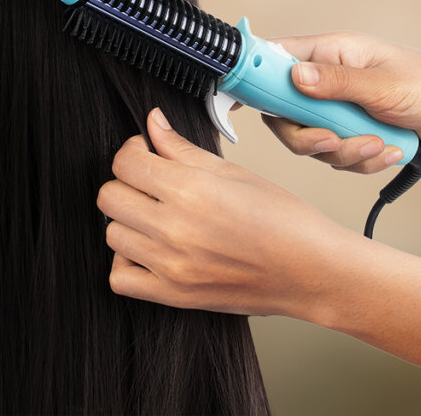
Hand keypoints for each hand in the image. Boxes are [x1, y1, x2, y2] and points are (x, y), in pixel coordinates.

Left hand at [97, 108, 355, 317]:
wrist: (310, 271)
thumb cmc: (284, 220)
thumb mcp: (234, 173)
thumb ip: (183, 149)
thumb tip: (153, 124)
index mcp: (192, 191)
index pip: (125, 162)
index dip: (132, 150)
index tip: (145, 152)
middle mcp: (175, 229)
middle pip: (110, 196)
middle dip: (127, 182)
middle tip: (150, 181)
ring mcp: (171, 266)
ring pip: (112, 233)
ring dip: (128, 220)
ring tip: (156, 215)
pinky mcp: (173, 295)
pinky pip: (119, 277)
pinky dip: (127, 260)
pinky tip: (149, 248)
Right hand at [264, 32, 420, 171]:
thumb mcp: (384, 85)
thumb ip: (338, 83)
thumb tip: (294, 76)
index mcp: (331, 52)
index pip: (274, 59)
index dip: (251, 78)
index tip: (234, 101)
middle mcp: (328, 79)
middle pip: (285, 115)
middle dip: (309, 137)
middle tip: (333, 142)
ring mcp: (339, 109)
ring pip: (312, 143)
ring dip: (344, 153)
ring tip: (379, 146)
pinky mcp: (353, 134)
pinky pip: (338, 158)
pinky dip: (362, 161)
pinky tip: (389, 152)